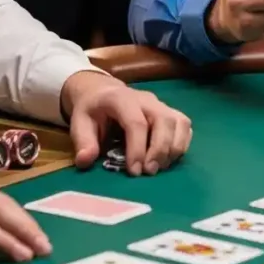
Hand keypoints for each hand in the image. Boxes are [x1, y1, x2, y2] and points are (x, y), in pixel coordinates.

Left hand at [62, 71, 191, 176]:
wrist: (102, 91)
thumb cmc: (92, 110)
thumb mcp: (79, 122)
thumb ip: (83, 141)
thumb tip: (85, 161)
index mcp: (121, 99)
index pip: (136, 122)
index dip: (137, 148)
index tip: (134, 171)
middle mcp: (146, 99)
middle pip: (163, 120)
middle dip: (159, 150)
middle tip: (149, 172)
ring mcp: (160, 104)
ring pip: (179, 122)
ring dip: (174, 148)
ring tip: (160, 167)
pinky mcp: (169, 111)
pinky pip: (184, 125)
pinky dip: (182, 144)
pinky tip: (169, 159)